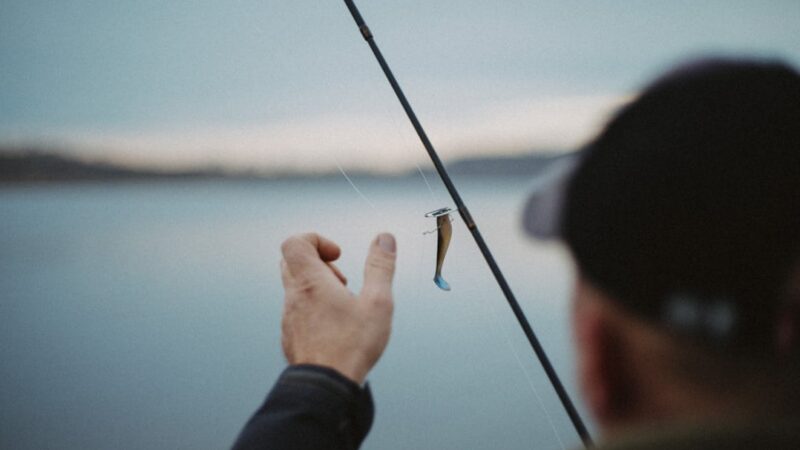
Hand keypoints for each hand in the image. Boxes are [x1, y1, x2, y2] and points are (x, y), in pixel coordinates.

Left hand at [279, 232, 396, 383]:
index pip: (295, 243)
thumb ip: (380, 266)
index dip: (317, 240)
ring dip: (318, 288)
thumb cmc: (351, 346)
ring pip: (295, 288)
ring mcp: (289, 317)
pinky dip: (314, 309)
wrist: (325, 386)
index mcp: (310, 282)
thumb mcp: (378, 302)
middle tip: (341, 280)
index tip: (338, 255)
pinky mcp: (291, 336)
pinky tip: (335, 326)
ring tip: (343, 305)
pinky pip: (297, 312)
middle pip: (293, 262)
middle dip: (319, 263)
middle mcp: (294, 297)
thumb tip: (384, 239)